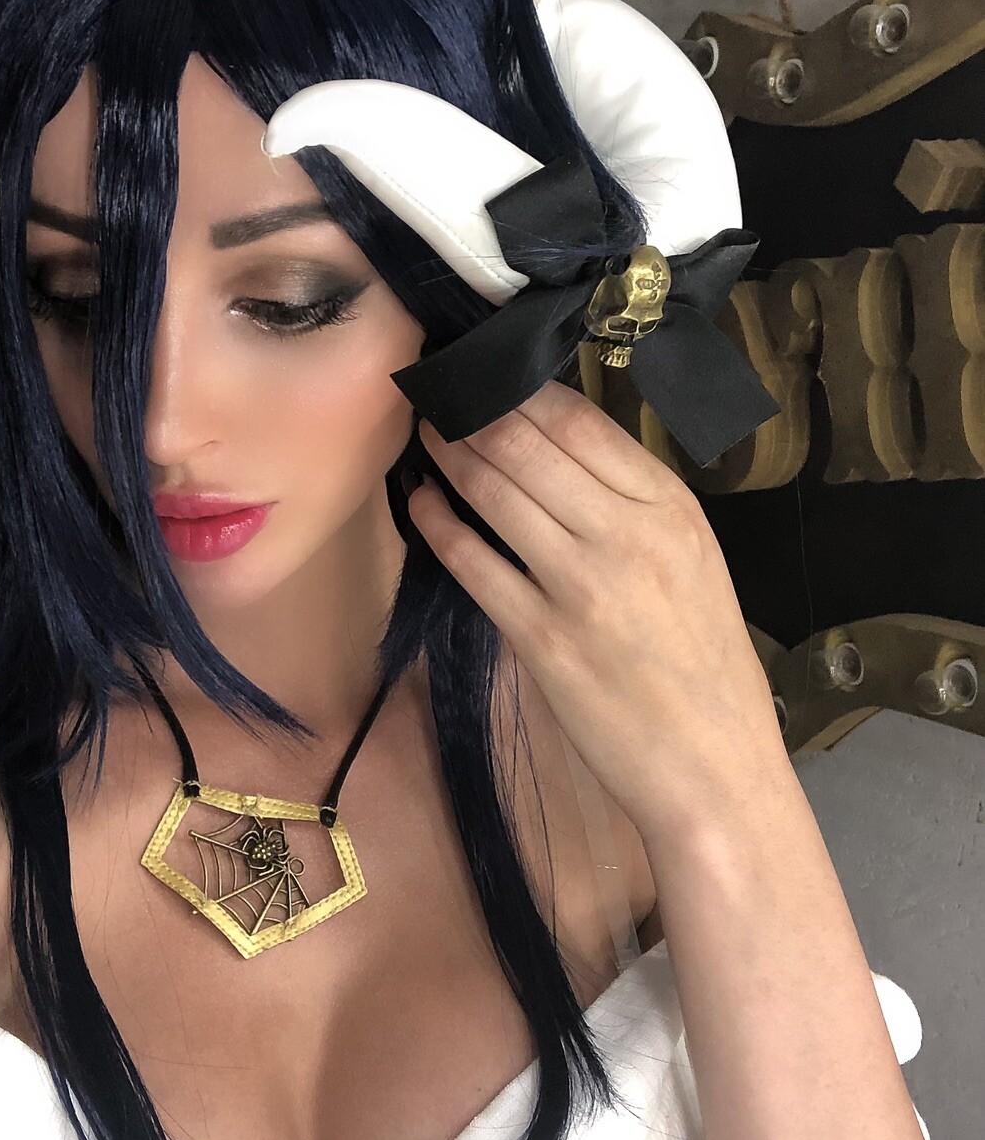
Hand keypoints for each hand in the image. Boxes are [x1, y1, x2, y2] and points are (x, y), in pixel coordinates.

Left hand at [406, 380, 792, 849]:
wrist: (716, 768)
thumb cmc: (703, 664)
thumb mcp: (692, 560)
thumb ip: (632, 504)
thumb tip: (557, 446)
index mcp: (669, 507)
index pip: (578, 420)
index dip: (518, 387)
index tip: (484, 371)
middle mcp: (626, 534)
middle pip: (525, 442)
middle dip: (470, 410)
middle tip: (436, 392)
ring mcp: (580, 586)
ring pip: (493, 490)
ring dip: (448, 454)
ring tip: (425, 433)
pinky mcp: (541, 639)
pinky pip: (473, 562)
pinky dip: (439, 523)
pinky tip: (422, 502)